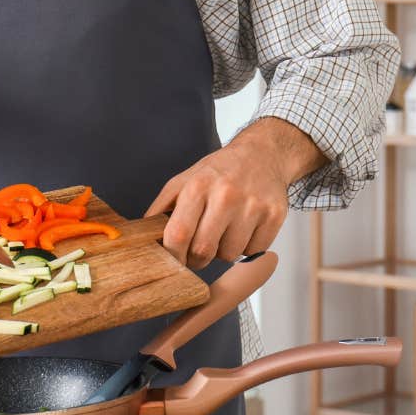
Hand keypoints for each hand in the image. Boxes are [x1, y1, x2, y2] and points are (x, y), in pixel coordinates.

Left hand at [145, 118, 325, 269]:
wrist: (263, 154)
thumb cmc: (219, 170)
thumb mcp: (184, 181)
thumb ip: (161, 209)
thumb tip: (140, 238)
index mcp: (198, 186)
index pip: (178, 235)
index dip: (173, 256)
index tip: (174, 260)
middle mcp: (226, 195)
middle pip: (203, 250)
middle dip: (198, 258)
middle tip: (200, 249)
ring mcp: (253, 205)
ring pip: (229, 255)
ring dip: (224, 250)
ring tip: (226, 229)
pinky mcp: (275, 215)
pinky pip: (253, 250)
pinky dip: (247, 246)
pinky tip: (246, 227)